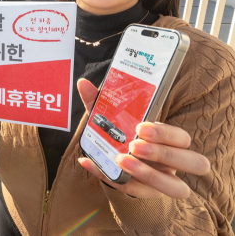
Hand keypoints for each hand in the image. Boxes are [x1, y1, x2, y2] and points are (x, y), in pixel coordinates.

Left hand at [77, 79, 210, 198]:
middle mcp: (174, 163)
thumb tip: (83, 84)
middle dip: (164, 154)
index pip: (183, 138)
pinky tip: (90, 163)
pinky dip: (111, 178)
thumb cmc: (122, 134)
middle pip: (195, 163)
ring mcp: (164, 181)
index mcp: (171, 141)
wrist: (114, 159)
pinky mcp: (147, 194)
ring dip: (149, 175)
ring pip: (177, 188)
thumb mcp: (113, 117)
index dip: (166, 134)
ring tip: (121, 161)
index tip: (140, 127)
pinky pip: (135, 192)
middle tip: (134, 145)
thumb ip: (101, 102)